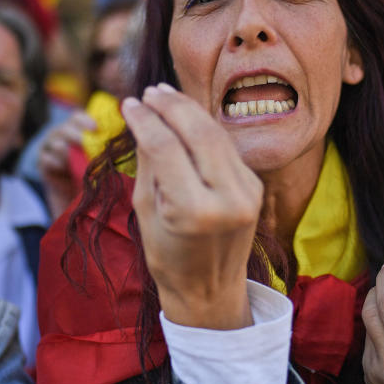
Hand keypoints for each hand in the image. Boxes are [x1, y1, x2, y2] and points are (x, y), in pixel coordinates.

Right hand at [37, 110, 95, 216]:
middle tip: (85, 141)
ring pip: (56, 143)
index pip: (76, 117)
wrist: (72, 193)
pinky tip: (63, 167)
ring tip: (75, 158)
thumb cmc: (92, 170)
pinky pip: (46, 159)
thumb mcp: (99, 156)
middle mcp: (60, 134)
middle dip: (76, 134)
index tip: (96, 127)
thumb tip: (123, 138)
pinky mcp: (42, 163)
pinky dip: (55, 162)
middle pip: (65, 128)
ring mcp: (49, 148)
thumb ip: (105, 145)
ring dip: (66, 150)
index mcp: (75, 128)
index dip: (85, 120)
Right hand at [122, 84, 262, 329]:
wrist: (209, 291)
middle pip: (198, 132)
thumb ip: (148, 161)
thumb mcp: (145, 210)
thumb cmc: (167, 254)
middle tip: (149, 91)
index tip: (128, 104)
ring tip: (164, 94)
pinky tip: (186, 116)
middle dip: (171, 105)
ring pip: (216, 134)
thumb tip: (143, 114)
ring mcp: (247, 192)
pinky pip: (227, 147)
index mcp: (194, 211)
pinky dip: (205, 128)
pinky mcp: (255, 187)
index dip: (145, 120)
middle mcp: (227, 199)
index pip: (165, 147)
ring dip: (190, 110)